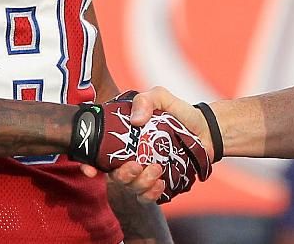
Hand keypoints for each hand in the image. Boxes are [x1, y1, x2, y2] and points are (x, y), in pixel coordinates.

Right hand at [71, 92, 211, 202]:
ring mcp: (142, 172)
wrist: (205, 130)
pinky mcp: (156, 184)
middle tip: (137, 165)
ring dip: (140, 182)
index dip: (88, 165)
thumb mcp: (161, 97)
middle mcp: (129, 157)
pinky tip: (160, 184)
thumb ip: (146, 100)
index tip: (91, 171)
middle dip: (122, 174)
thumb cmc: (179, 113)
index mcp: (123, 138)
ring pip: (130, 187)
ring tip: (156, 169)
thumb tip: (135, 121)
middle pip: (114, 175)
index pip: (97, 154)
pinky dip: (150, 194)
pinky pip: (146, 197)